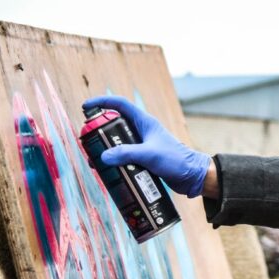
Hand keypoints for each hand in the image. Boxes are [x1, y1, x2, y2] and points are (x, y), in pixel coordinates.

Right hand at [82, 94, 210, 198]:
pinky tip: (107, 172)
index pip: (121, 105)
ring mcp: (142, 145)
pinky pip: (124, 158)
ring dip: (105, 150)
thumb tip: (103, 156)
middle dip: (99, 132)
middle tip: (87, 142)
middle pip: (115, 126)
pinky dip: (114, 163)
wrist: (192, 176)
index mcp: (145, 123)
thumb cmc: (176, 160)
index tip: (86, 106)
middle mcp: (142, 132)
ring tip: (94, 161)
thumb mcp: (150, 155)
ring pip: (118, 144)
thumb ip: (127, 154)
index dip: (103, 102)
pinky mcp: (143, 159)